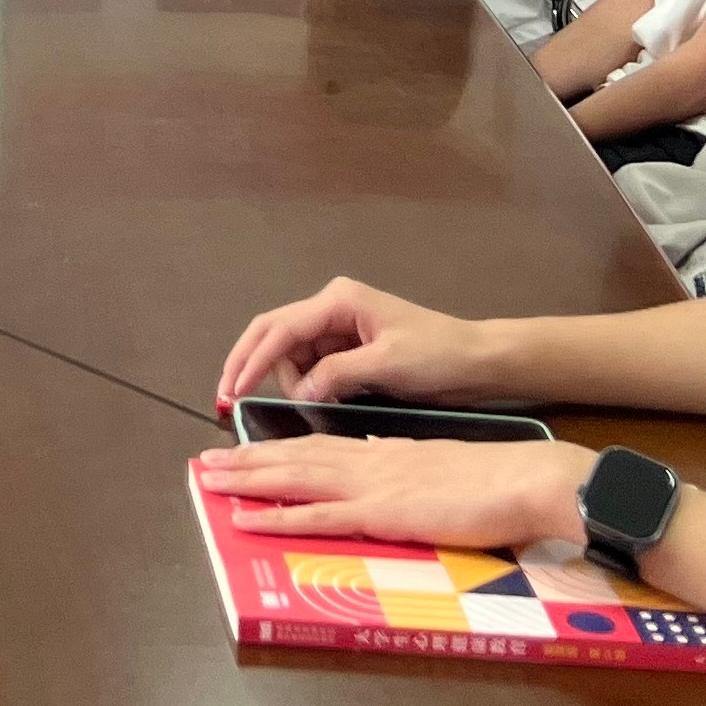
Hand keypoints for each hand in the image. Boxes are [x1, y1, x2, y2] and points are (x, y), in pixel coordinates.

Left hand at [191, 436, 591, 553]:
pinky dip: (277, 518)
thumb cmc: (492, 479)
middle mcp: (367, 461)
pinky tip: (246, 520)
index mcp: (383, 451)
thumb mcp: (439, 467)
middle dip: (247, 459)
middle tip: (206, 462)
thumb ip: (406, 467)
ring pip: (295, 477)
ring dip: (248, 480)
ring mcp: (370, 485)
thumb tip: (385, 467)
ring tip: (209, 480)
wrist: (522, 478)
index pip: (318, 445)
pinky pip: (317, 516)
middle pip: (295, 455)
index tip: (247, 450)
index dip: (279, 448)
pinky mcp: (380, 513)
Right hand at [215, 278, 502, 412]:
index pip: (281, 329)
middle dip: (250, 362)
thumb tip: (300, 391)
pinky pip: (313, 365)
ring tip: (305, 405)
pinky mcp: (350, 349)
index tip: (232, 390)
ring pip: (292, 353)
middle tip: (227, 396)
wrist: (478, 362)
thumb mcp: (386, 365)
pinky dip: (306, 383)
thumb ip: (338, 374)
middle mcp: (333, 308)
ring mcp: (340, 328)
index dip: (252, 360)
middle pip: (274, 332)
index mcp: (339, 301)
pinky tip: (313, 400)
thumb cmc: (438, 355)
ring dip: (288, 379)